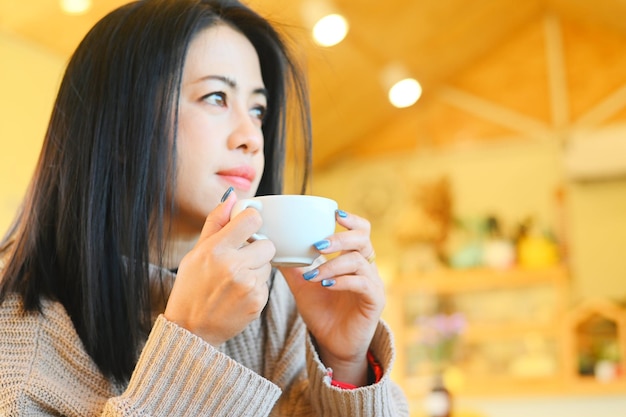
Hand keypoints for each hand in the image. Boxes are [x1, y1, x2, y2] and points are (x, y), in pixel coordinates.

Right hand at [164, 192, 274, 345]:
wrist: (191, 330)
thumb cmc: (191, 288)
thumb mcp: (196, 253)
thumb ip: (216, 223)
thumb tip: (233, 197)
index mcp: (216, 249)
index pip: (252, 220)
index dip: (252, 222)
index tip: (247, 228)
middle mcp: (233, 265)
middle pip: (267, 243)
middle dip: (257, 250)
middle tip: (239, 261)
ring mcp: (247, 284)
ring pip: (268, 265)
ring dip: (256, 270)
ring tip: (235, 281)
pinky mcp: (257, 301)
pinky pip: (266, 284)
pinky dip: (256, 288)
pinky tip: (237, 295)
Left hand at [279, 210, 384, 385]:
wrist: (333, 344)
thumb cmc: (322, 312)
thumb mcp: (303, 285)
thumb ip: (292, 266)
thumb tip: (273, 246)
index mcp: (352, 258)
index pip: (360, 230)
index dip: (350, 219)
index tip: (334, 213)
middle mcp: (366, 267)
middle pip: (363, 239)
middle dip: (339, 238)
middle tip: (317, 245)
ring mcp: (373, 283)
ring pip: (359, 261)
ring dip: (332, 264)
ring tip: (314, 275)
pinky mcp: (375, 300)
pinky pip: (362, 283)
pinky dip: (342, 281)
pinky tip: (326, 285)